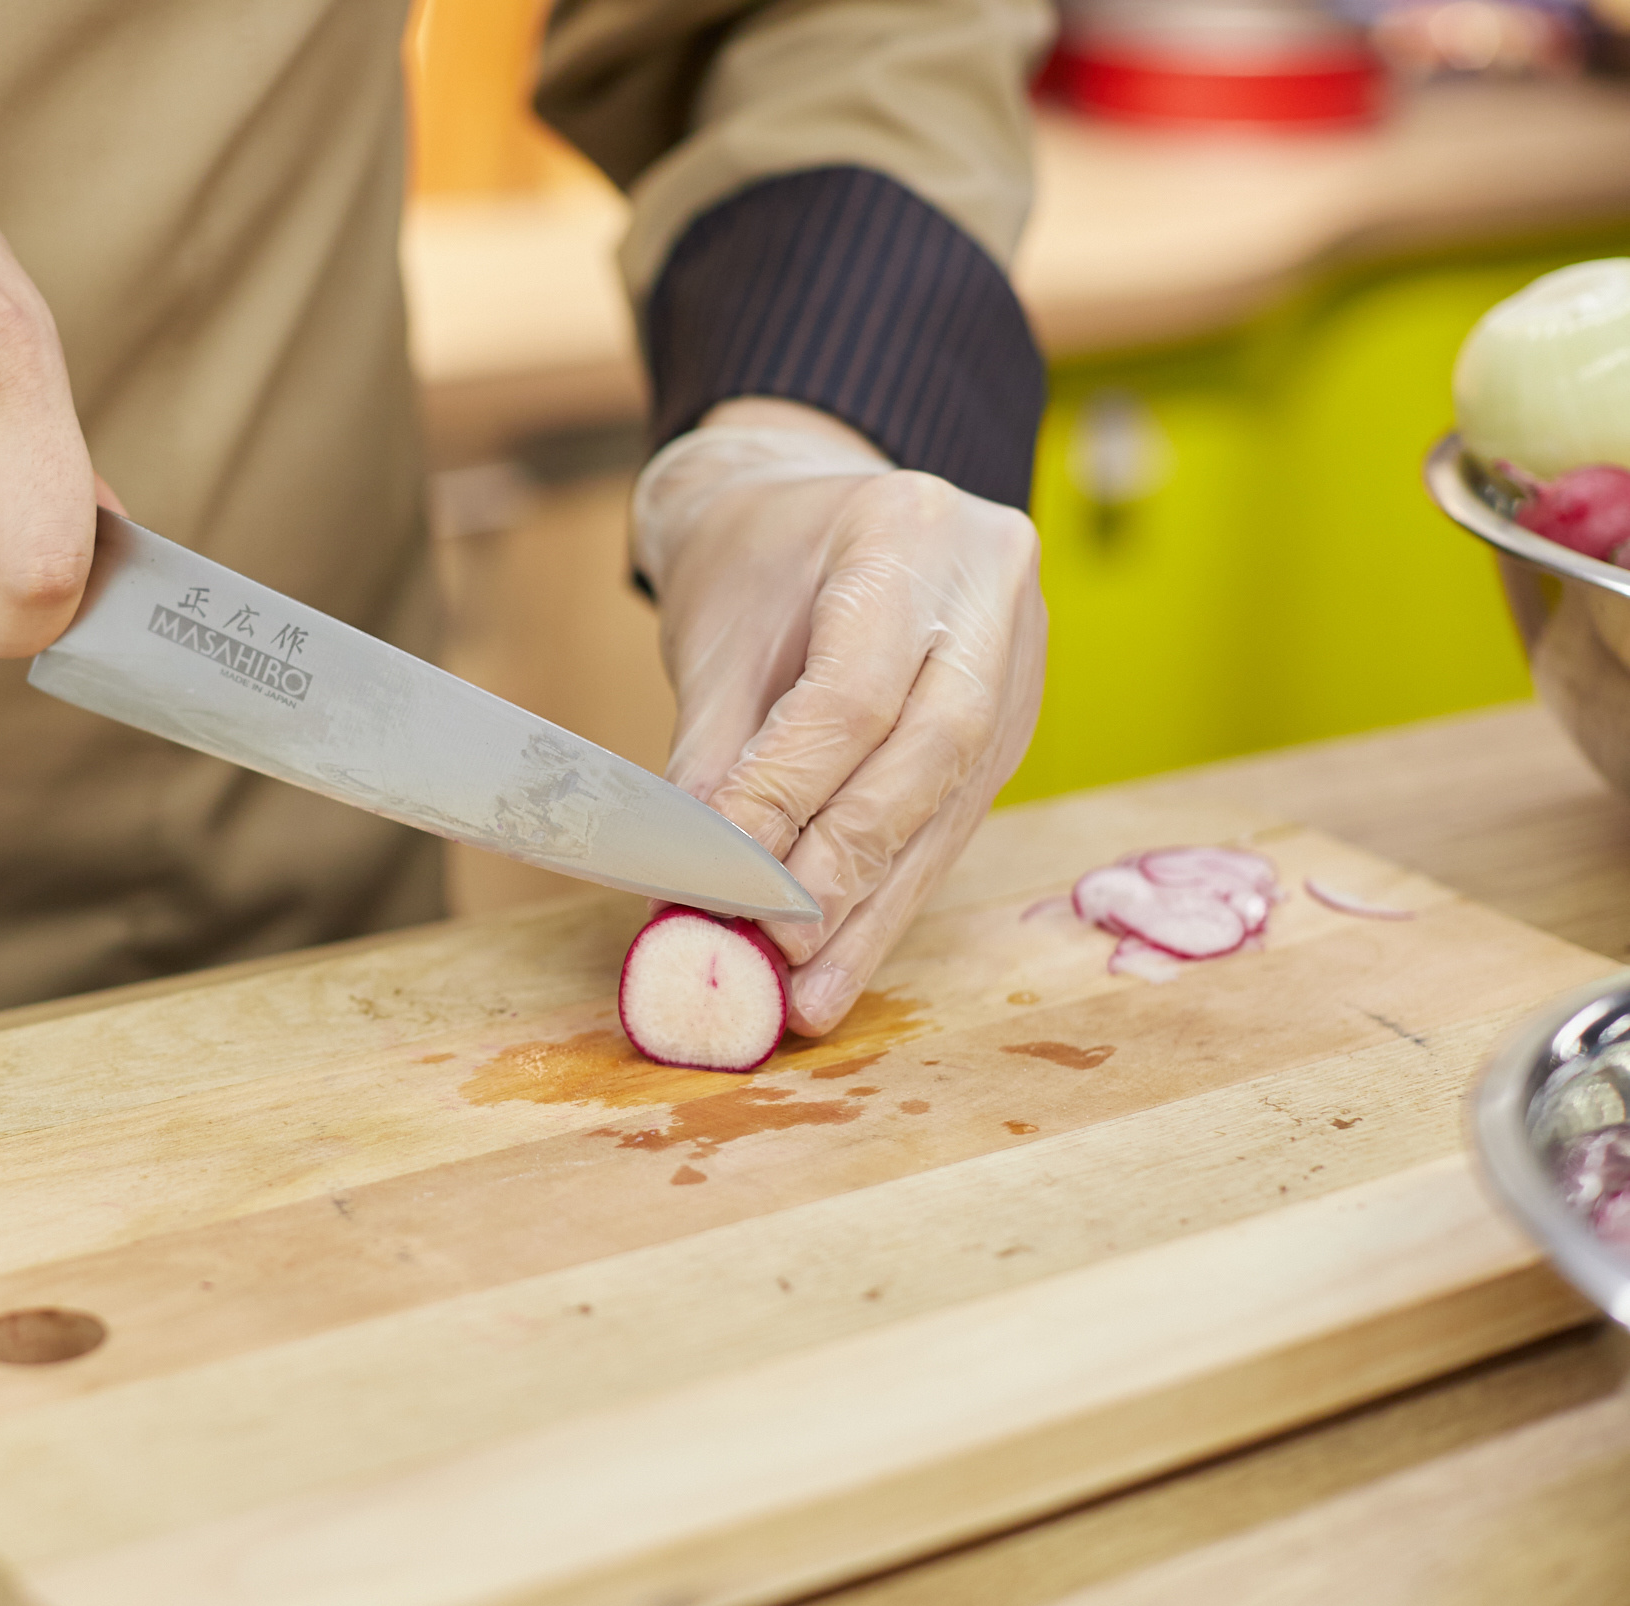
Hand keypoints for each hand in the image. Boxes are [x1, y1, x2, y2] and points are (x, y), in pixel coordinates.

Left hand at [640, 400, 1044, 1034]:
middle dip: (849, 864)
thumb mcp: (718, 636)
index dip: (790, 793)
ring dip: (874, 910)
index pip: (855, 690)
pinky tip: (844, 964)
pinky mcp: (1014, 722)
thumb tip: (693, 881)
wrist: (805, 506)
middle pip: (930, 751)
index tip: (725, 875)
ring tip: (811, 992)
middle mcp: (987, 586)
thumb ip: (715, 755)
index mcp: (907, 530)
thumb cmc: (753, 565)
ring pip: (949, 803)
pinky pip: (952, 821)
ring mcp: (1019, 656)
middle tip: (783, 950)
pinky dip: (890, 897)